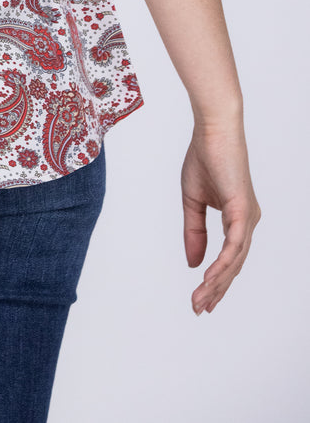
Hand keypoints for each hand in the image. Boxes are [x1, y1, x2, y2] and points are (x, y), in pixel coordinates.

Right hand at [182, 120, 260, 314]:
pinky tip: (210, 278)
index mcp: (238, 218)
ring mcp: (248, 217)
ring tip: (201, 300)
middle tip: (199, 308)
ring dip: (218, 283)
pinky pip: (235, 245)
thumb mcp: (192, 200)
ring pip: (235, 260)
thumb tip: (194, 263)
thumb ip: (194, 231)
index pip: (229, 259)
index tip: (200, 300)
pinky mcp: (243, 210)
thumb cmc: (204, 157)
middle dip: (216, 290)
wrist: (212, 130)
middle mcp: (247, 222)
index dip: (215, 281)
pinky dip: (223, 264)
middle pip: (234, 266)